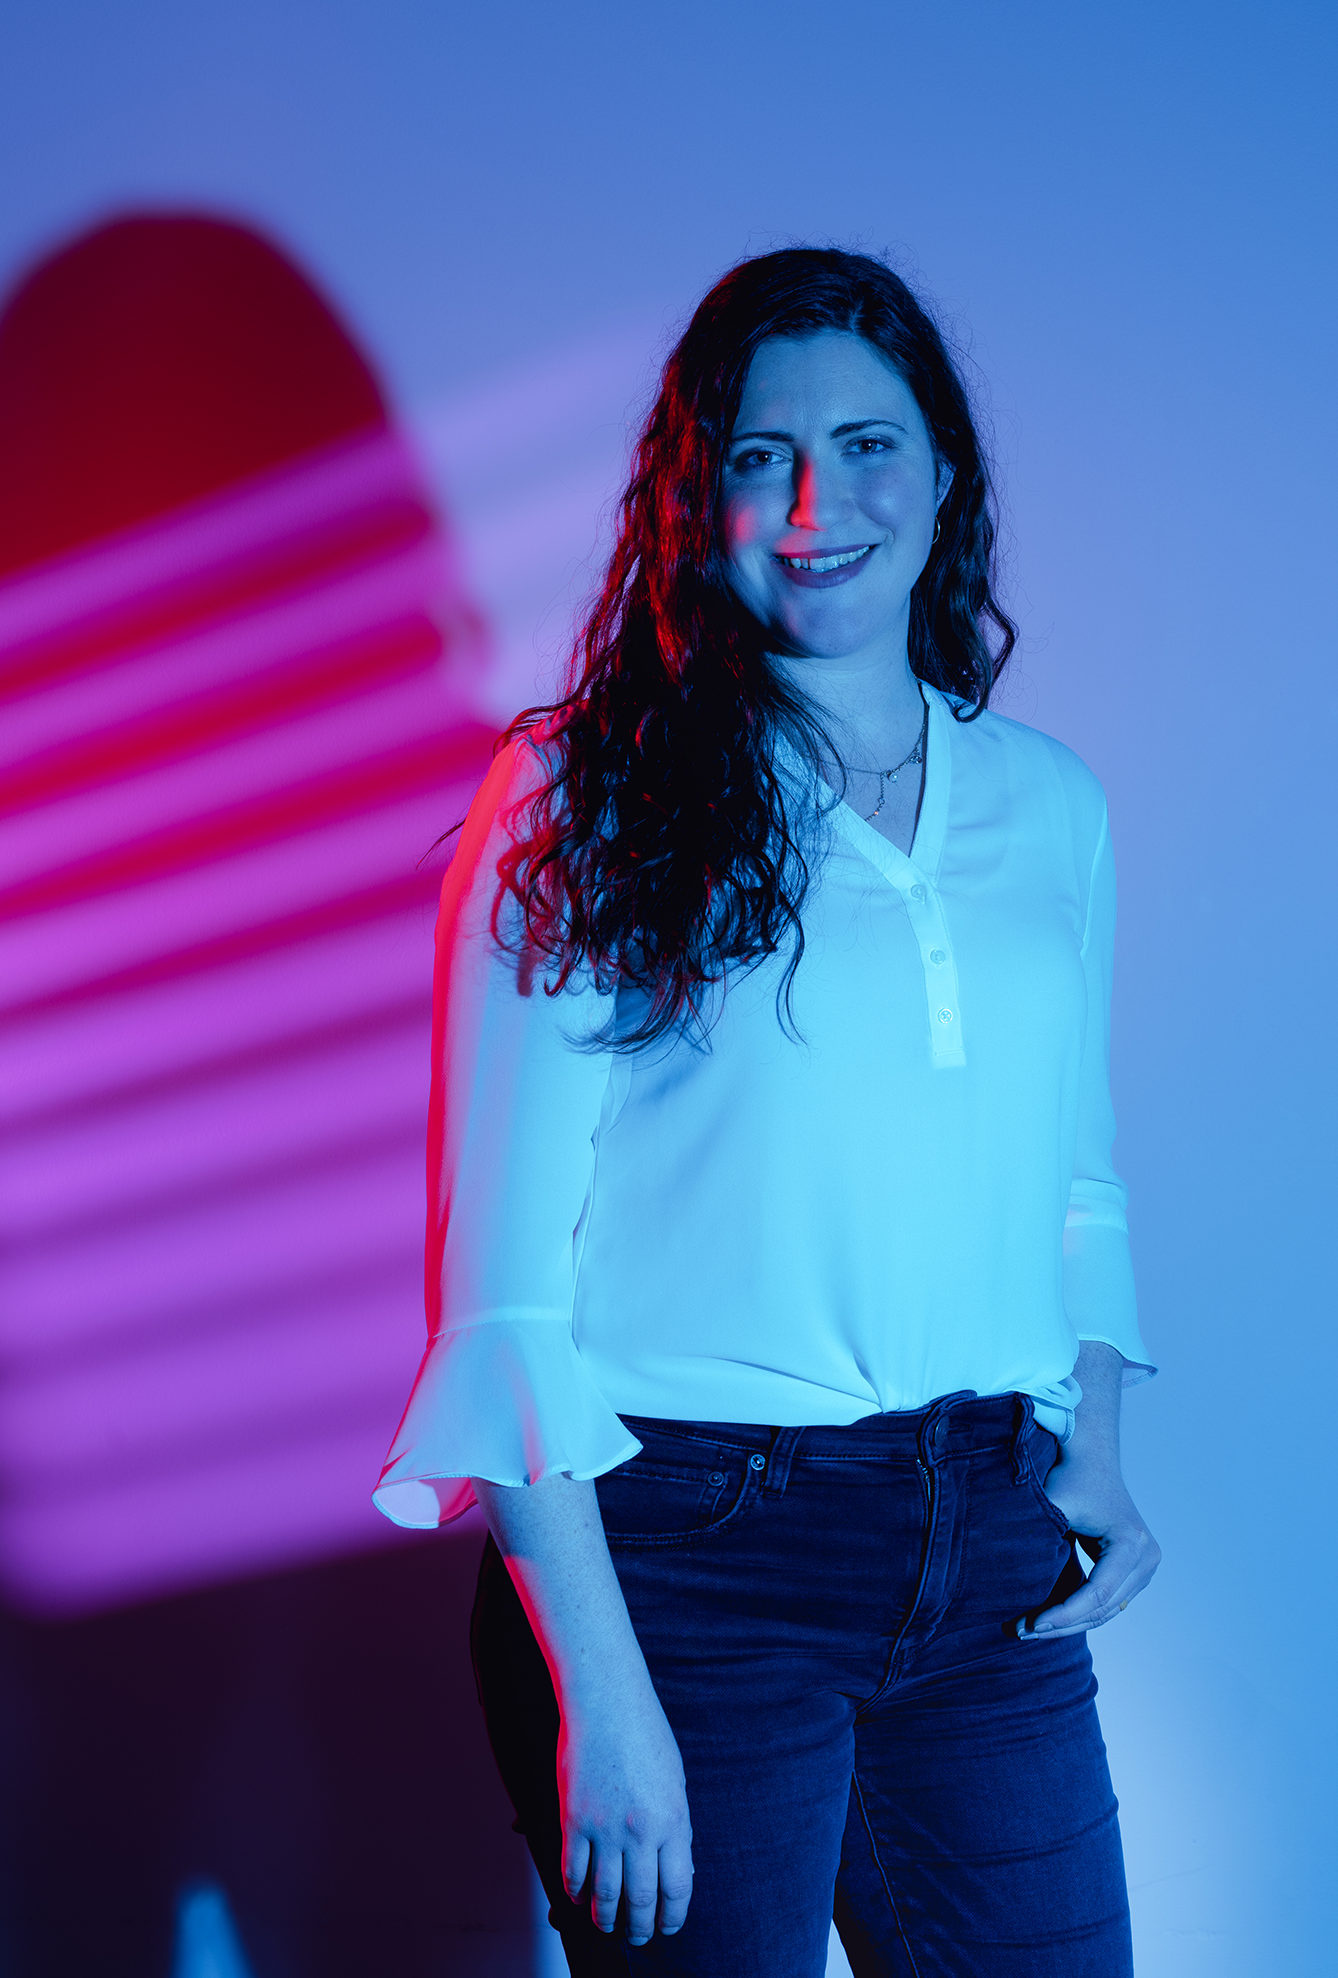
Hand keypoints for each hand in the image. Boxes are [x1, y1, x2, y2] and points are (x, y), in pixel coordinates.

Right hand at [557, 1681, 693, 1944]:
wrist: (607, 1701)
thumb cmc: (645, 1733)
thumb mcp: (676, 1781)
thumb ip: (676, 1826)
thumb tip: (676, 1867)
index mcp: (673, 1820)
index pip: (677, 1888)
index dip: (673, 1916)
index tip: (668, 1926)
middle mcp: (641, 1831)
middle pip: (641, 1899)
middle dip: (640, 1927)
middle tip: (637, 1936)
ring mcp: (605, 1828)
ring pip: (605, 1894)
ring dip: (606, 1918)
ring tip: (607, 1925)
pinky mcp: (573, 1820)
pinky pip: (573, 1870)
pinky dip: (575, 1890)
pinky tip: (578, 1895)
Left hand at [1021, 1440, 1160, 1638]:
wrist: (1091, 1459)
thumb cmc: (1071, 1478)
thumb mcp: (1055, 1507)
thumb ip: (1041, 1541)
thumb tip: (1018, 1586)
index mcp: (1130, 1543)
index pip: (1097, 1592)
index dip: (1064, 1614)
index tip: (1031, 1624)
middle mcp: (1146, 1558)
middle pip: (1105, 1607)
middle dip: (1064, 1624)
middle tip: (1025, 1632)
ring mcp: (1145, 1565)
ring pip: (1108, 1609)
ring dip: (1072, 1622)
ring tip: (1033, 1629)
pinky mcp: (1136, 1568)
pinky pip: (1110, 1600)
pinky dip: (1082, 1610)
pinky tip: (1052, 1618)